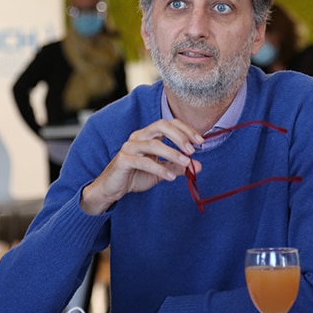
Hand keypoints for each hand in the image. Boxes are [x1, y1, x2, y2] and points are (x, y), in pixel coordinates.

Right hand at [80, 119, 203, 213]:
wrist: (112, 188)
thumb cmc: (135, 175)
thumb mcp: (161, 171)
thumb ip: (177, 167)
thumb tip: (198, 166)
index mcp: (148, 135)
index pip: (169, 123)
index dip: (186, 130)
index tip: (201, 141)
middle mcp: (139, 136)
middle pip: (161, 126)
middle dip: (179, 136)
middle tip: (192, 150)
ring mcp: (130, 147)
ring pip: (154, 144)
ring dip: (173, 153)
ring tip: (186, 163)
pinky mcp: (123, 160)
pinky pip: (143, 162)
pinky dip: (159, 169)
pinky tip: (170, 177)